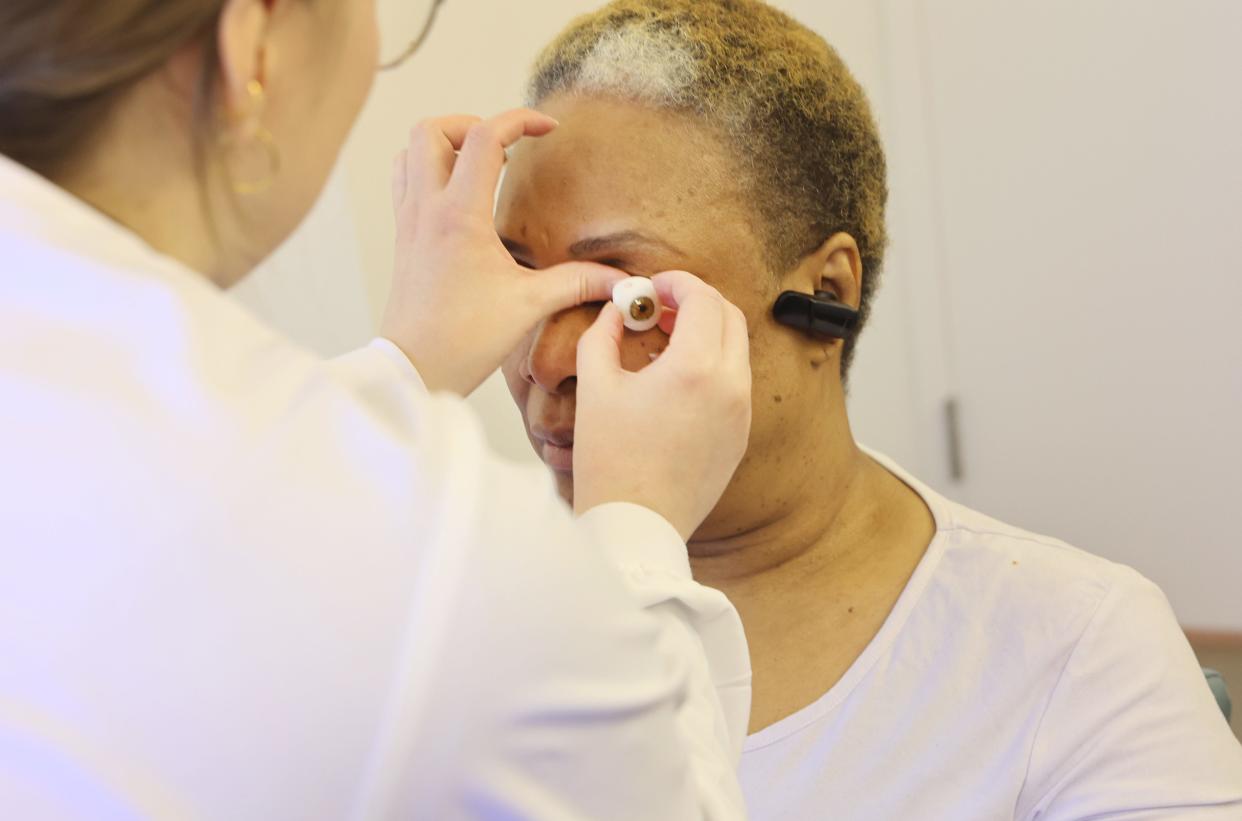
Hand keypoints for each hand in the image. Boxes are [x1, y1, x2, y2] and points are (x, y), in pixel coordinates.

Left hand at [382, 110, 626, 394]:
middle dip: (470, 123)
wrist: (413, 370)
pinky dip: (428, 171)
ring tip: (482, 164)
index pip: (484, 137)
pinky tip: (460, 196)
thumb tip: (622, 281)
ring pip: (411, 152)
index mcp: (460, 215)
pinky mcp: (403, 240)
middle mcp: (427, 209)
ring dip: (445, 145)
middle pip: (431, 130)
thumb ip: (578, 283)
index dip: (519, 120)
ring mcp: (409, 222)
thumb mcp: (530, 306)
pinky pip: (405, 182)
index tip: (548, 127)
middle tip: (505, 145)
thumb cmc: (464, 340)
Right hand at [573, 270, 752, 540]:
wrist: (635, 527)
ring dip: (706, 332)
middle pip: (729, 315)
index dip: (676, 282)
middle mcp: (730, 386)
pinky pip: (735, 382)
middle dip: (696, 300)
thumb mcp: (595, 387)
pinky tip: (675, 379)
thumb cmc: (611, 463)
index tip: (653, 287)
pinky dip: (712, 364)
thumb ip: (603, 334)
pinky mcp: (740, 435)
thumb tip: (617, 310)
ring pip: (736, 349)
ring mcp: (741, 412)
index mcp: (695, 368)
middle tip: (660, 307)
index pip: (702, 298)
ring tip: (664, 341)